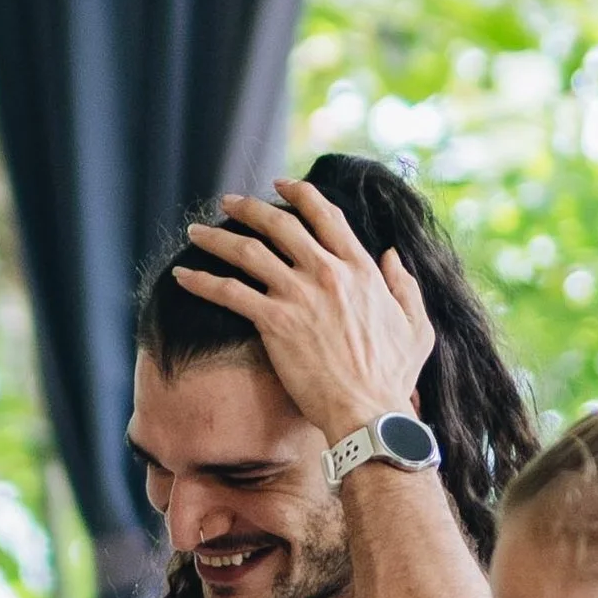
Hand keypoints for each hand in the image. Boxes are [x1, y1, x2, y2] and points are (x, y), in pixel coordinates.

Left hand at [169, 178, 435, 447]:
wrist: (368, 412)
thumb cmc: (392, 377)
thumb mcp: (416, 326)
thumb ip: (405, 285)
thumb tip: (391, 255)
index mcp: (361, 269)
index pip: (327, 216)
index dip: (301, 194)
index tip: (282, 185)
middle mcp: (328, 273)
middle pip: (280, 225)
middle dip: (249, 208)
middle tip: (228, 202)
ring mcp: (299, 295)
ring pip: (248, 252)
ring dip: (217, 238)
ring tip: (196, 232)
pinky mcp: (274, 322)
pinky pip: (229, 292)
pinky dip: (202, 281)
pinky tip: (181, 275)